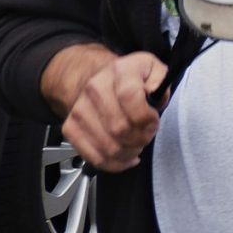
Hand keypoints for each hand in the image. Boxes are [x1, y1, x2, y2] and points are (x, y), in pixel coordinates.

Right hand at [55, 50, 165, 171]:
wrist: (98, 79)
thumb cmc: (132, 78)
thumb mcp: (153, 68)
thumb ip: (161, 79)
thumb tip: (154, 92)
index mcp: (119, 71)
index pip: (130, 97)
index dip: (145, 116)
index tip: (153, 122)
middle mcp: (95, 89)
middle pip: (119, 128)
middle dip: (141, 138)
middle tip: (147, 135)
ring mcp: (79, 110)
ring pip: (108, 147)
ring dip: (129, 152)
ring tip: (137, 146)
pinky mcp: (70, 128)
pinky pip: (93, 156)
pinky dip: (113, 164)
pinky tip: (126, 158)